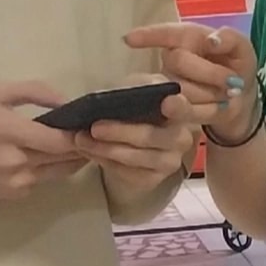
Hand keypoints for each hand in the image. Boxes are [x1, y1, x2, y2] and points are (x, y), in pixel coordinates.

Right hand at [0, 81, 88, 202]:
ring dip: (73, 159)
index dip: (79, 134)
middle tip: (90, 133)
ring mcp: (16, 182)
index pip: (58, 139)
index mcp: (9, 131)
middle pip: (65, 158)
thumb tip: (64, 100)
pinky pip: (42, 180)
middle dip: (82, 146)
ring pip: (59, 172)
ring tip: (77, 144)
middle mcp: (16, 160)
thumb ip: (32, 90)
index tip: (89, 123)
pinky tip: (48, 157)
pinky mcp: (14, 195)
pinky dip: (50, 169)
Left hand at [74, 74, 198, 194]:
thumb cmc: (138, 107)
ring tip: (82, 140)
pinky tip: (89, 151)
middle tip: (94, 127)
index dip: (177, 106)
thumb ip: (139, 86)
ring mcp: (168, 162)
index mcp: (180, 111)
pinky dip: (104, 161)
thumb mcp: (138, 88)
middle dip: (120, 132)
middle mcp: (181, 138)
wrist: (135, 137)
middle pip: (150, 137)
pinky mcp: (152, 180)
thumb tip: (132, 90)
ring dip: (105, 149)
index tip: (166, 102)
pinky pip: (126, 173)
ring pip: (134, 158)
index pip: (184, 108)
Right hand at [125, 24, 259, 142]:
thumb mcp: (243, 49)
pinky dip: (207, 110)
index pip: (166, 33)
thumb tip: (211, 41)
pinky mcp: (173, 109)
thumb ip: (232, 38)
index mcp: (188, 37)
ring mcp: (170, 84)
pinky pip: (185, 110)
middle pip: (178, 59)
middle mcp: (173, 58)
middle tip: (232, 81)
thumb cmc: (237, 66)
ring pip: (180, 87)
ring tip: (226, 94)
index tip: (128, 40)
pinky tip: (219, 107)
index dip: (147, 36)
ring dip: (209, 93)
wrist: (240, 101)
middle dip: (209, 72)